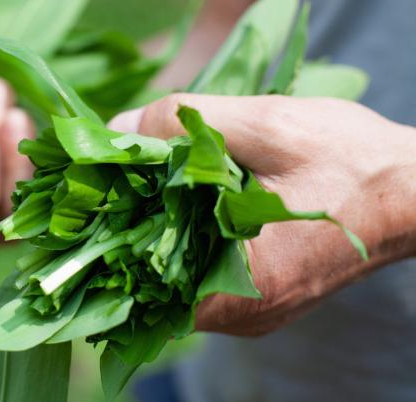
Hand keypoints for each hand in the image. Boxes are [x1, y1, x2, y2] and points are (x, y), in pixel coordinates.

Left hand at [110, 94, 415, 335]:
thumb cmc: (353, 159)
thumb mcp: (267, 125)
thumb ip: (186, 124)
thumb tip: (115, 129)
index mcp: (242, 284)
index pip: (141, 286)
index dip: (104, 243)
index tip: (84, 204)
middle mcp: (243, 313)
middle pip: (152, 287)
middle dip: (124, 236)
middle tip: (107, 188)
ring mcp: (253, 310)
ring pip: (176, 283)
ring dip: (153, 237)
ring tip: (137, 189)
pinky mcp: (262, 297)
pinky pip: (203, 278)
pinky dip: (183, 243)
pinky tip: (177, 205)